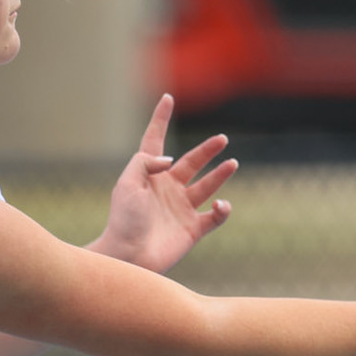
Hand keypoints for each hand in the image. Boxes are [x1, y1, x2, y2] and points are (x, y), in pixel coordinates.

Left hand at [92, 94, 237, 272]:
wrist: (129, 256)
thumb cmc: (123, 220)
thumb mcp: (127, 184)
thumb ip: (145, 163)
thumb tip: (171, 159)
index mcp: (148, 175)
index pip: (155, 141)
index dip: (161, 119)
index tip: (167, 98)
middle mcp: (167, 189)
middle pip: (191, 162)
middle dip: (207, 150)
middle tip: (222, 139)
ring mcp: (181, 209)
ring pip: (207, 186)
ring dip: (220, 174)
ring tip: (232, 163)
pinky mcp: (193, 229)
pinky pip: (214, 217)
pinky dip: (222, 210)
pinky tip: (220, 205)